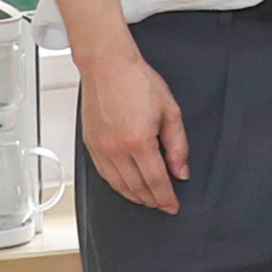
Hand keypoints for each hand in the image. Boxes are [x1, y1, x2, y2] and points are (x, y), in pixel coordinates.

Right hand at [79, 49, 188, 214]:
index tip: (172, 206)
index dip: (166, 197)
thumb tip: (181, 170)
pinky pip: (103, 174)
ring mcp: (100, 148)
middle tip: (162, 204)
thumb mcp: (170, 111)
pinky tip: (126, 186)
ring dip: (134, 196)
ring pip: (118, 185)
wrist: (108, 66)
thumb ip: (178, 145)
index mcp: (138, 141)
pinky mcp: (90, 144)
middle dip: (152, 200)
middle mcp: (116, 148)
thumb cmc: (137, 81)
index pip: (156, 180)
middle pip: (136, 187)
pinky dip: (117, 185)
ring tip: (147, 200)